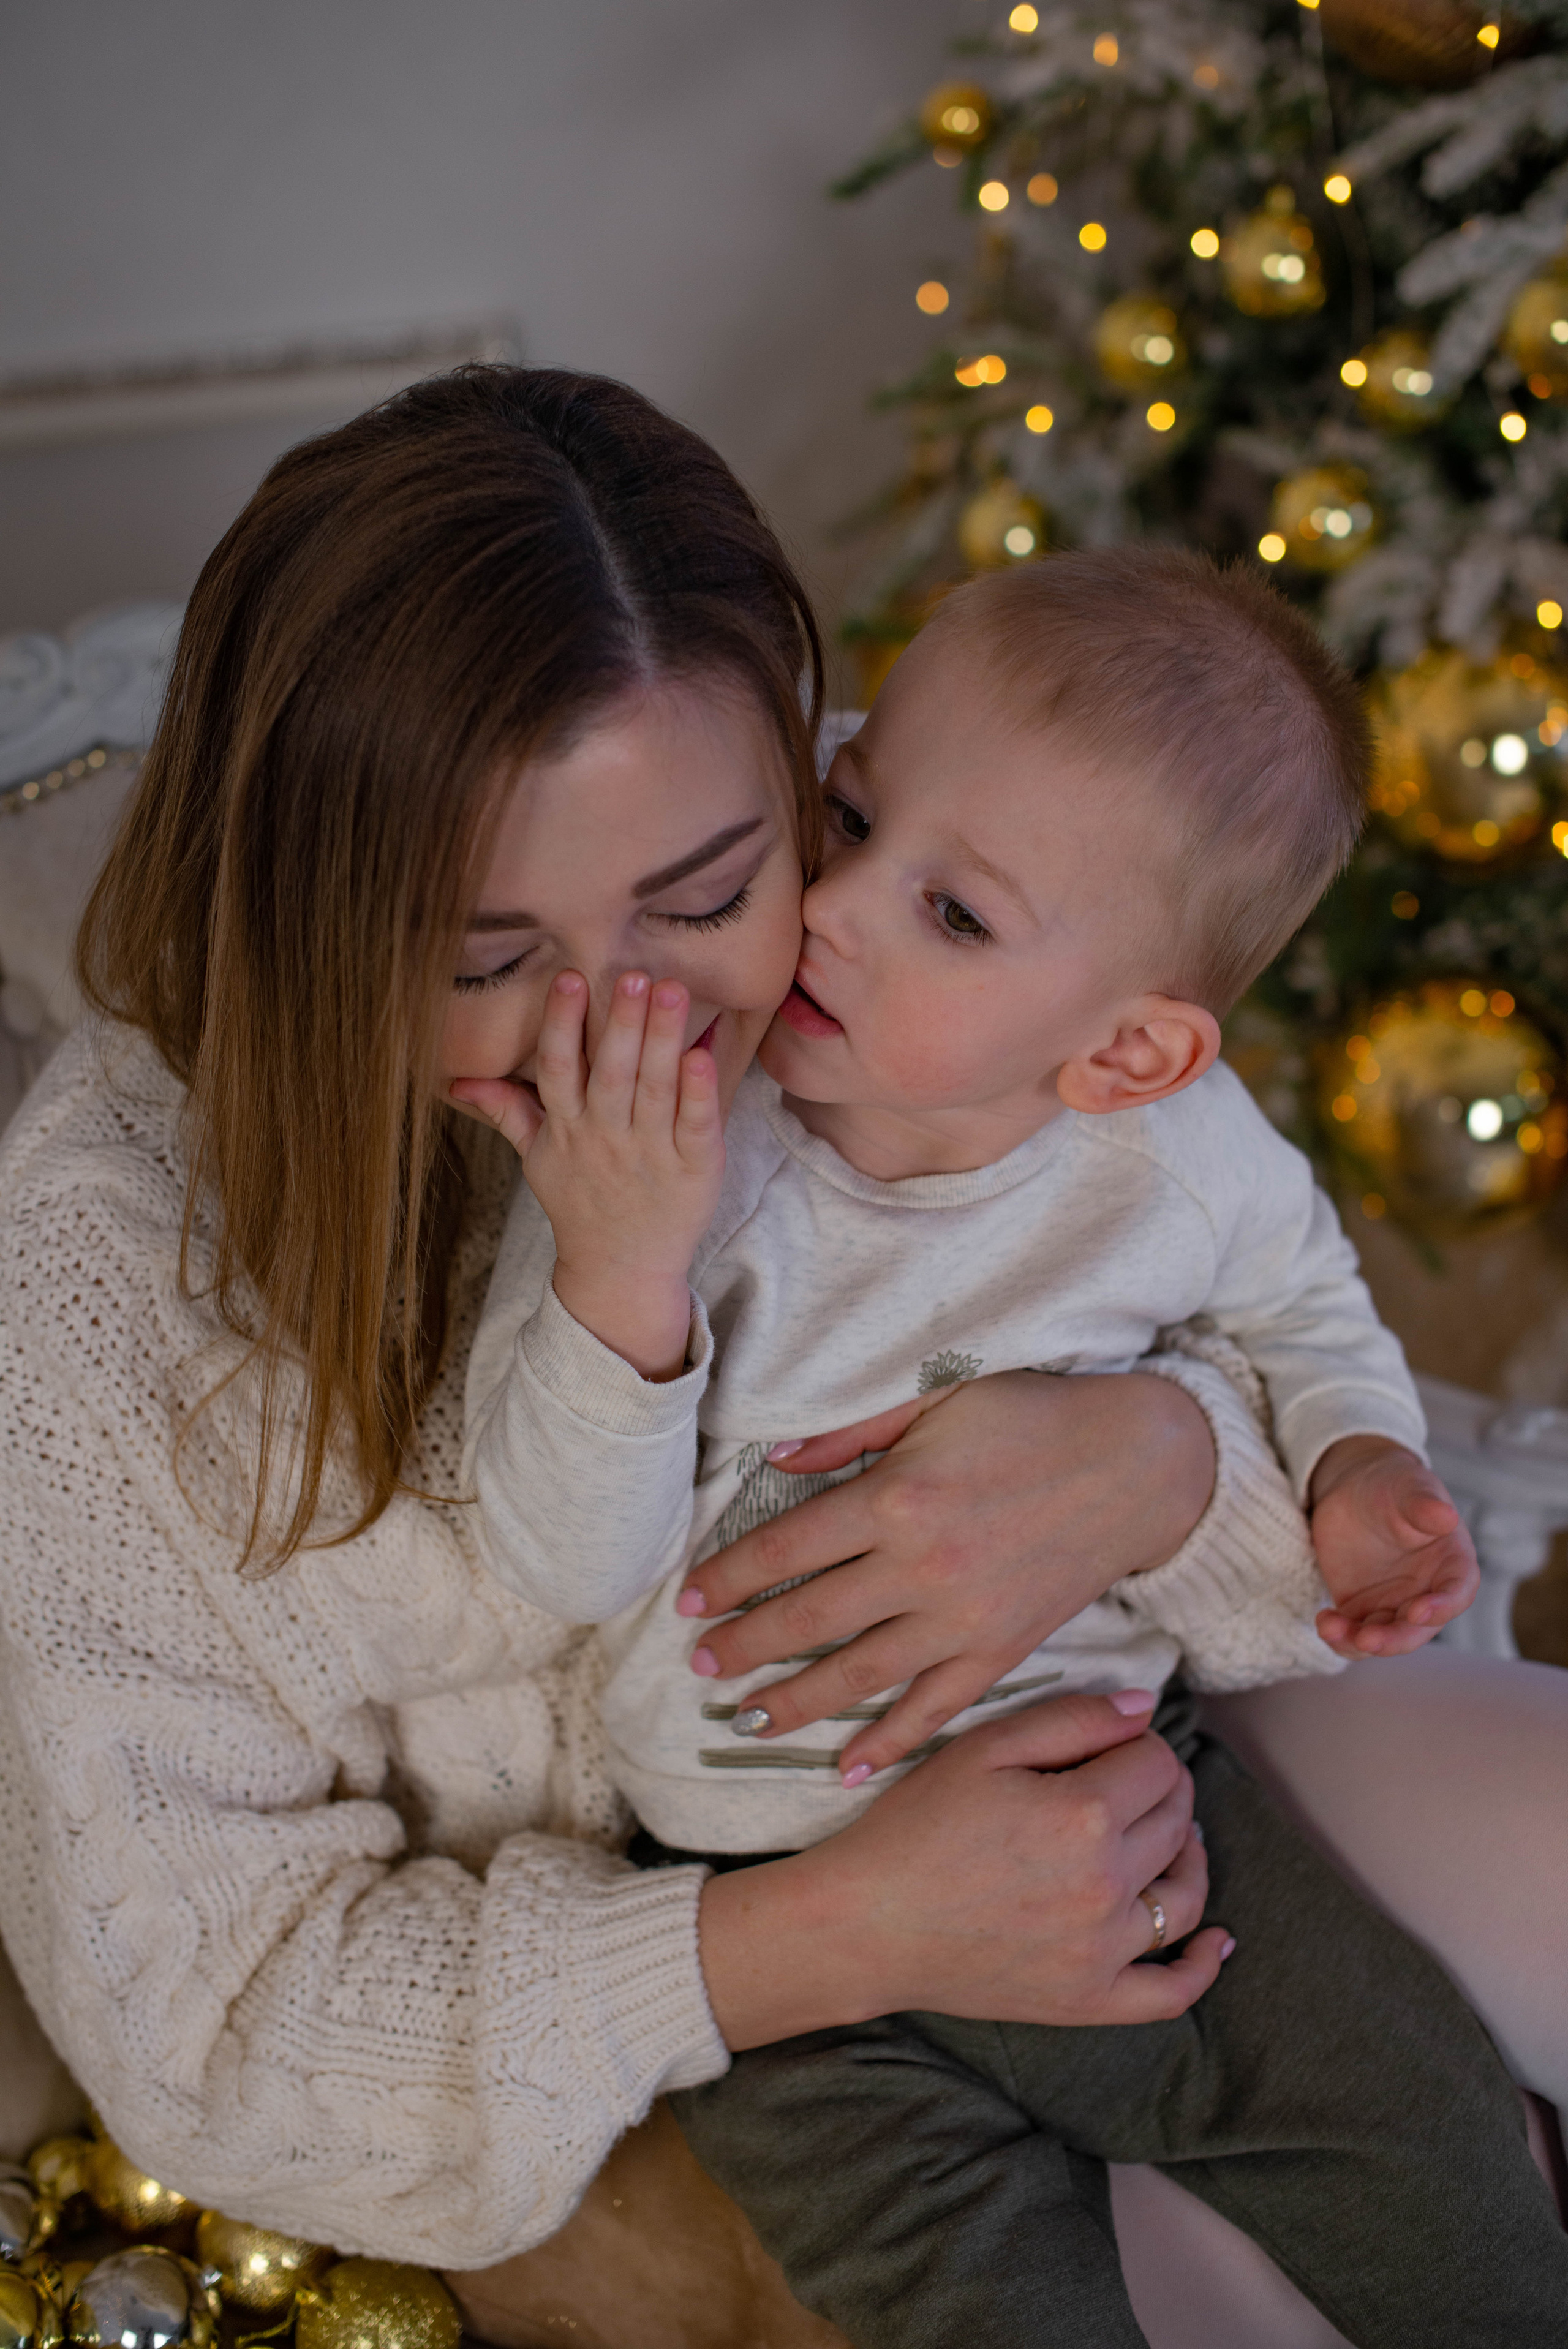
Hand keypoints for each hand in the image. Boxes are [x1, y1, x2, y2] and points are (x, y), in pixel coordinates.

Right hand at [452, 970, 723, 1380]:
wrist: (622, 1271)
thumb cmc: (583, 1204)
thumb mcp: (539, 1160)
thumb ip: (508, 1112)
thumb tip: (458, 1081)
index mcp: (567, 1129)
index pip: (559, 1068)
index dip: (562, 1023)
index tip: (569, 978)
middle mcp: (606, 1137)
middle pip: (611, 1073)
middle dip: (621, 1023)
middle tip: (632, 974)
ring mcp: (650, 1153)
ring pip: (655, 1090)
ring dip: (663, 1040)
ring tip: (672, 991)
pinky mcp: (693, 1169)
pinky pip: (694, 1126)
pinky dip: (699, 1093)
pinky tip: (704, 1055)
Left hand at [678, 1368, 1215, 1778]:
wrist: (1138, 1464)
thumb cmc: (1032, 1418)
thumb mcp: (936, 1400)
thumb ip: (850, 1435)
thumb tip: (775, 1462)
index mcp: (897, 1498)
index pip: (785, 1550)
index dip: (728, 1578)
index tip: (689, 1600)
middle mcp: (922, 1568)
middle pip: (807, 1620)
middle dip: (743, 1646)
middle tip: (698, 1664)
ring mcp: (963, 1620)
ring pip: (858, 1676)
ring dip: (793, 1703)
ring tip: (743, 1718)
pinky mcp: (1002, 1652)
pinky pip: (933, 1709)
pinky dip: (888, 1743)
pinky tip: (846, 1767)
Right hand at [697, 1690, 1232, 2047]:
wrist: (865, 1924)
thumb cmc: (915, 1827)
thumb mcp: (982, 1749)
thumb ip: (1070, 1719)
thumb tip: (1145, 1709)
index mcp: (1082, 1814)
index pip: (1156, 1762)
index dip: (1138, 1744)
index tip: (1110, 1745)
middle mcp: (1105, 1884)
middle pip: (1175, 1821)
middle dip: (1163, 1790)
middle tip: (1132, 1781)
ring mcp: (1102, 1949)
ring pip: (1184, 1896)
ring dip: (1188, 1858)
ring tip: (1172, 1838)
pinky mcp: (1088, 1999)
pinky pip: (1170, 1992)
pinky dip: (1203, 1965)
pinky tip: (1218, 1938)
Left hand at [1308, 1434, 1477, 1657]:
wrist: (1354, 1489)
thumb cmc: (1392, 1484)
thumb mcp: (1408, 1487)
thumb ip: (1424, 1505)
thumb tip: (1447, 1516)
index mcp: (1451, 1564)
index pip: (1457, 1593)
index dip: (1443, 1607)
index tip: (1418, 1611)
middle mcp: (1426, 1592)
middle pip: (1418, 1629)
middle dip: (1395, 1639)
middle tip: (1368, 1639)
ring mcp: (1393, 1604)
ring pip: (1384, 1638)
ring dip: (1360, 1643)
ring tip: (1331, 1628)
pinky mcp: (1361, 1608)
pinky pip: (1354, 1633)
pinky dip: (1340, 1636)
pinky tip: (1324, 1621)